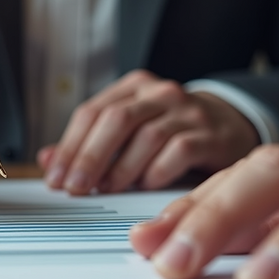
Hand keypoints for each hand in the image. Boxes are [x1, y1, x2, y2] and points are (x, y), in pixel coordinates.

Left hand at [38, 70, 258, 194]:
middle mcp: (159, 94)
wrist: (230, 126)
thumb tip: (48, 159)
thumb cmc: (172, 131)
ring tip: (107, 190)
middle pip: (115, 121)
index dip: (69, 147)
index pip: (91, 112)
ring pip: (146, 137)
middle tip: (75, 188)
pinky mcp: (210, 135)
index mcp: (133, 88)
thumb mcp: (129, 131)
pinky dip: (156, 172)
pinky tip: (146, 185)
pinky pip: (178, 152)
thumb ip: (90, 143)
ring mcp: (187, 112)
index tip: (56, 178)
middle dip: (89, 157)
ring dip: (121, 169)